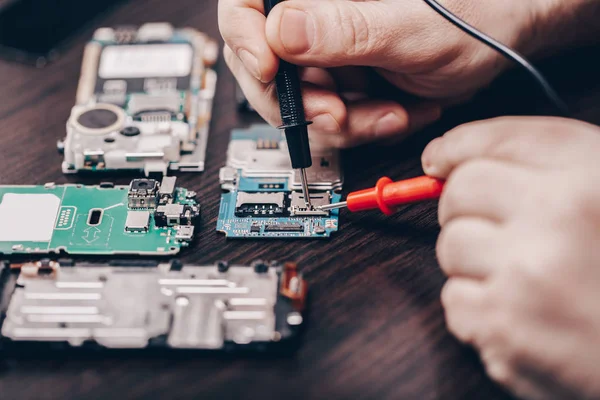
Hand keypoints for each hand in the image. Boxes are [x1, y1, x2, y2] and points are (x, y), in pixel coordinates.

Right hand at [219, 0, 560, 146]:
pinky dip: (361, 125)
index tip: (270, 71)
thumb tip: (279, 29)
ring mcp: (329, 50)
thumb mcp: (411, 28)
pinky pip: (329, 114)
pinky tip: (395, 113)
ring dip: (342, 121)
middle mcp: (318, 16)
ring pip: (298, 100)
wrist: (506, 42)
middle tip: (339, 114)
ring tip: (388, 115)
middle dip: (303, 100)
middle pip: (265, 64)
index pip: (246, 4)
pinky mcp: (344, 78)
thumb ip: (346, 30)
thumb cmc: (478, 15)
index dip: (244, 38)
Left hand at [422, 116, 599, 399]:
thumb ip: (556, 172)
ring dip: (473, 262)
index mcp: (594, 177)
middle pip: (461, 190)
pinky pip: (453, 299)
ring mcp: (526, 273)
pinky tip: (520, 316)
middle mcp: (558, 215)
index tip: (440, 157)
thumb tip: (454, 158)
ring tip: (523, 282)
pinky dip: (477, 309)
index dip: (459, 146)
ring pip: (450, 245)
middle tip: (493, 230)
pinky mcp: (504, 328)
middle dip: (463, 208)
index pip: (501, 140)